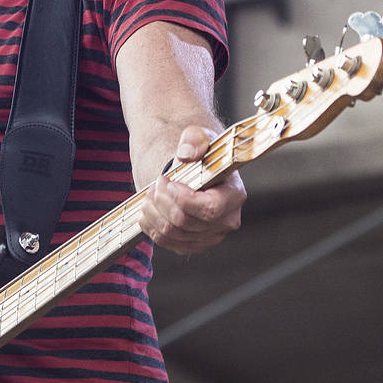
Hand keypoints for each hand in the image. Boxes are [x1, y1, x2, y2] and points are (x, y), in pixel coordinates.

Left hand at [139, 125, 245, 254]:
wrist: (194, 170)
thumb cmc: (199, 154)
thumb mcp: (198, 137)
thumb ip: (195, 140)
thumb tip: (187, 153)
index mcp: (234, 196)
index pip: (210, 209)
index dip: (183, 199)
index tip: (168, 182)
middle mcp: (226, 221)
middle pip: (185, 222)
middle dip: (162, 201)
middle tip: (156, 183)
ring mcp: (209, 236)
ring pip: (172, 233)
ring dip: (153, 212)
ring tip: (150, 193)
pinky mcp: (191, 244)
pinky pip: (165, 242)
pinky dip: (151, 226)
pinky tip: (148, 209)